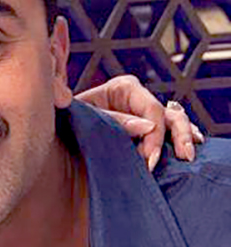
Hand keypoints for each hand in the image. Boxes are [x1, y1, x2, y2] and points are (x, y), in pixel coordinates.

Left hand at [75, 75, 203, 168]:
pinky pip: (171, 134)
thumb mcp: (86, 117)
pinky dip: (180, 141)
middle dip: (179, 135)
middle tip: (184, 157)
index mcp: (123, 88)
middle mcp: (138, 99)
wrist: (57, 139)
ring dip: (185, 138)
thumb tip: (149, 127)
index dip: (155, 135)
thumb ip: (115, 120)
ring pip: (176, 122)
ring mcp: (144, 115)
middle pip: (169, 114)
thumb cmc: (67, 122)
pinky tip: (187, 154)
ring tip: (188, 157)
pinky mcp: (145, 131)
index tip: (149, 159)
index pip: (151, 108)